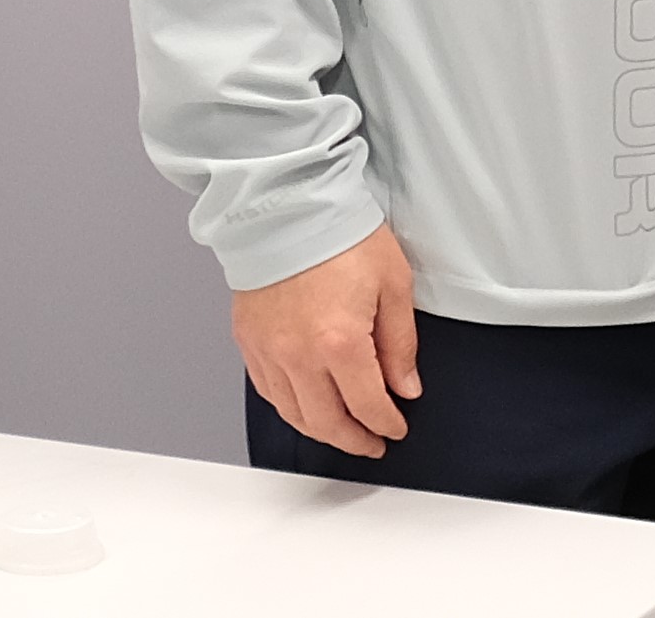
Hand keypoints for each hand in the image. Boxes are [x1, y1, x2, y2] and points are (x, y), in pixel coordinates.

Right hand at [234, 222, 419, 457]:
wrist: (290, 209)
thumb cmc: (344, 236)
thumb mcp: (394, 283)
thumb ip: (400, 343)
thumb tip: (406, 386)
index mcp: (339, 344)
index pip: (367, 404)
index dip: (385, 423)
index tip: (396, 429)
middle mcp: (298, 357)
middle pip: (326, 421)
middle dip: (353, 439)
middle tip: (372, 444)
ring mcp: (268, 353)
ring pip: (293, 414)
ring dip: (320, 430)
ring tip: (343, 432)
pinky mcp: (248, 343)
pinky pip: (268, 391)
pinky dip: (290, 407)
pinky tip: (306, 406)